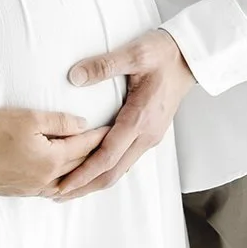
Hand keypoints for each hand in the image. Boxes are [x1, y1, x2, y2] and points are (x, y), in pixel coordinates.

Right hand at [0, 108, 108, 197]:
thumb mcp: (30, 118)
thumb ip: (60, 122)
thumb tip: (83, 124)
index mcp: (52, 159)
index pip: (85, 146)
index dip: (100, 136)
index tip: (113, 128)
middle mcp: (47, 179)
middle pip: (79, 166)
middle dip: (96, 154)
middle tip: (110, 143)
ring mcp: (33, 188)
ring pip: (67, 182)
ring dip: (81, 172)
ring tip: (92, 162)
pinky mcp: (21, 191)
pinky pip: (51, 189)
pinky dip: (63, 182)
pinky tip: (64, 178)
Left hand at [55, 29, 195, 200]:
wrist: (189, 57)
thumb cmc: (163, 54)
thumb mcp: (134, 53)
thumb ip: (104, 65)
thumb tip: (74, 77)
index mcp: (140, 118)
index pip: (108, 156)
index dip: (84, 173)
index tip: (63, 184)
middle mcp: (147, 134)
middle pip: (113, 172)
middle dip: (85, 186)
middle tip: (57, 194)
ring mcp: (150, 136)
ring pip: (120, 168)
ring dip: (95, 181)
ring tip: (71, 187)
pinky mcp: (150, 133)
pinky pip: (126, 159)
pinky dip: (107, 169)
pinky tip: (93, 169)